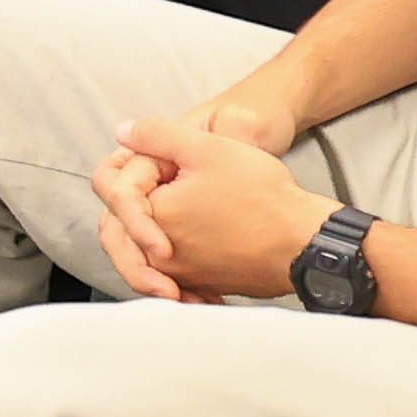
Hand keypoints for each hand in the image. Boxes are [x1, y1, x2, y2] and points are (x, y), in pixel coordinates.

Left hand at [87, 107, 332, 304]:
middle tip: (157, 178)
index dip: (133, 164)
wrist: (303, 242)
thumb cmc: (261, 196)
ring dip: (147, 232)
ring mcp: (178, 275)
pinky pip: (170, 274)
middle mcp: (157, 256)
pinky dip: (173, 256)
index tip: (161, 159)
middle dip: (129, 204)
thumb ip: (156, 135)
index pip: (113, 189)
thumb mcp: (206, 149)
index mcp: (152, 216)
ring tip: (174, 209)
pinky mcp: (199, 286)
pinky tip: (196, 233)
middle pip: (118, 228)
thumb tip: (123, 131)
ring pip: (141, 252)